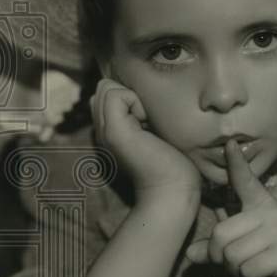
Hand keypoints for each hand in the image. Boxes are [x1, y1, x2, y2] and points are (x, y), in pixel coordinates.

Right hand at [91, 78, 200, 202]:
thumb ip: (139, 112)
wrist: (172, 189)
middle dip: (130, 95)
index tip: (149, 121)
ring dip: (134, 100)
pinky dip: (136, 103)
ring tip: (147, 124)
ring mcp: (105, 131)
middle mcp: (102, 130)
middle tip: (148, 121)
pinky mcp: (114, 132)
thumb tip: (132, 90)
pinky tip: (147, 125)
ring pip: (107, 89)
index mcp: (110, 129)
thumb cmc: (174, 160)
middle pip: (104, 87)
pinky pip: (115, 94)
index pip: (106, 91)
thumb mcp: (154, 129)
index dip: (131, 97)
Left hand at [184, 139, 276, 276]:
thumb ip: (219, 248)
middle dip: (220, 258)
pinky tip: (267, 275)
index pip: (246, 181)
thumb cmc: (276, 260)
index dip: (236, 164)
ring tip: (256, 268)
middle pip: (221, 235)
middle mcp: (272, 213)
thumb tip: (189, 255)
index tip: (229, 144)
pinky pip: (247, 270)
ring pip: (232, 255)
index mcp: (263, 206)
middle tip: (239, 264)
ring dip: (237, 271)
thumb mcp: (246, 250)